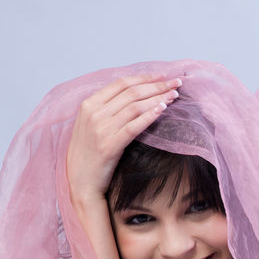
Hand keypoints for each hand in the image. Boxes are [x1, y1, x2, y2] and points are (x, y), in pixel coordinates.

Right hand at [66, 74, 182, 206]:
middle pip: (131, 92)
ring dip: (158, 98)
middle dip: (157, 85)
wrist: (82, 183)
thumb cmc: (89, 155)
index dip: (144, 77)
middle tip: (176, 83)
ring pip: (135, 106)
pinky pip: (134, 126)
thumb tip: (133, 95)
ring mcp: (101, 129)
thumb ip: (105, 109)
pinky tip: (163, 109)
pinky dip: (150, 115)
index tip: (162, 76)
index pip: (121, 84)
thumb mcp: (90, 125)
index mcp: (88, 105)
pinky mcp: (110, 145)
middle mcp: (94, 114)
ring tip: (174, 95)